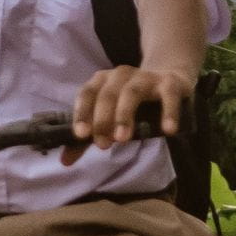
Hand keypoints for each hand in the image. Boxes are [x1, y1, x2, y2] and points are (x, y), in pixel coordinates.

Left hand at [69, 65, 193, 151]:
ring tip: (123, 139)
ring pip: (131, 93)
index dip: (82, 113)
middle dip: (103, 120)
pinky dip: (168, 112)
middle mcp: (121, 75)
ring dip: (124, 115)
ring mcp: (146, 77)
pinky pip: (168, 96)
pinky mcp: (170, 83)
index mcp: (102, 81)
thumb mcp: (110, 116)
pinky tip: (168, 130)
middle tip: (104, 145)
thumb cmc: (133, 102)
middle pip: (107, 95)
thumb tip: (65, 161)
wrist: (169, 80)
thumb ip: (90, 137)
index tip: (81, 135)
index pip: (87, 94)